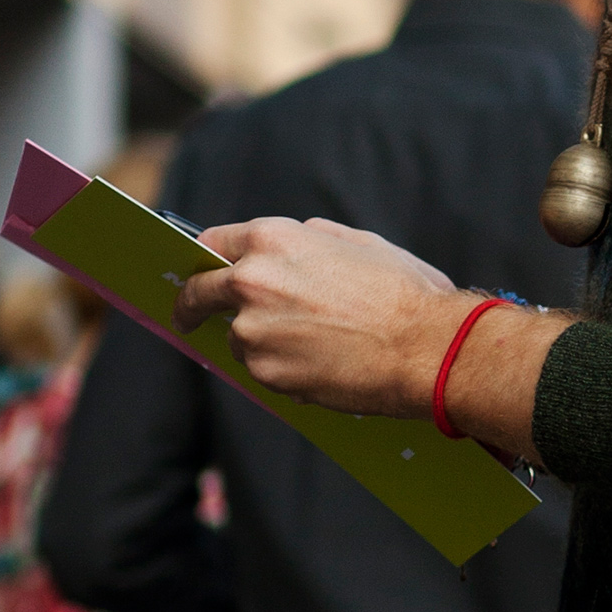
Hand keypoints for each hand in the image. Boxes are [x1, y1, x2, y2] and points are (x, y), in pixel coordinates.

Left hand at [176, 219, 454, 415]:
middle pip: (200, 293)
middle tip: (186, 317)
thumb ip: (310, 240)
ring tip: (316, 344)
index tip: (199, 273)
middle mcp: (251, 281)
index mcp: (273, 240)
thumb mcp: (357, 243)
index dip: (206, 259)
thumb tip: (286, 248)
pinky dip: (284, 368)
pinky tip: (323, 363)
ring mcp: (254, 330)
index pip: (212, 244)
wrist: (425, 347)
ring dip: (262, 341)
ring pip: (239, 337)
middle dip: (189, 304)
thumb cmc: (403, 293)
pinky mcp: (266, 372)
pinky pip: (263, 369)